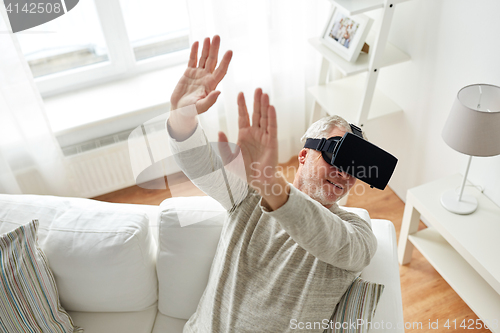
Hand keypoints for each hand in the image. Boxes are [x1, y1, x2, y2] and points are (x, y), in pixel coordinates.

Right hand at [170, 35, 231, 112]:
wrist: (180, 111)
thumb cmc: (191, 111)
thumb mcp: (201, 107)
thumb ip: (210, 100)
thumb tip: (219, 92)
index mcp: (211, 85)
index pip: (220, 71)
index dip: (225, 61)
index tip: (230, 51)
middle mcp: (206, 77)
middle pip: (212, 61)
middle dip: (215, 49)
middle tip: (217, 37)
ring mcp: (198, 74)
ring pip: (203, 58)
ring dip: (206, 48)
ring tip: (209, 38)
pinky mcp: (188, 73)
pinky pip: (192, 60)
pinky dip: (194, 52)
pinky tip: (197, 43)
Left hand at [218, 89, 289, 209]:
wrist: (256, 181)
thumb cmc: (243, 170)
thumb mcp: (228, 159)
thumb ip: (224, 146)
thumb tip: (219, 131)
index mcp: (244, 134)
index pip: (243, 116)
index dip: (242, 105)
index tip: (240, 93)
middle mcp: (255, 133)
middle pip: (256, 113)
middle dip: (256, 101)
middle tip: (258, 88)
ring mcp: (264, 137)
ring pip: (265, 118)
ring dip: (265, 106)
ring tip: (265, 94)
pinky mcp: (272, 142)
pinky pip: (272, 128)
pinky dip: (272, 118)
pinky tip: (271, 108)